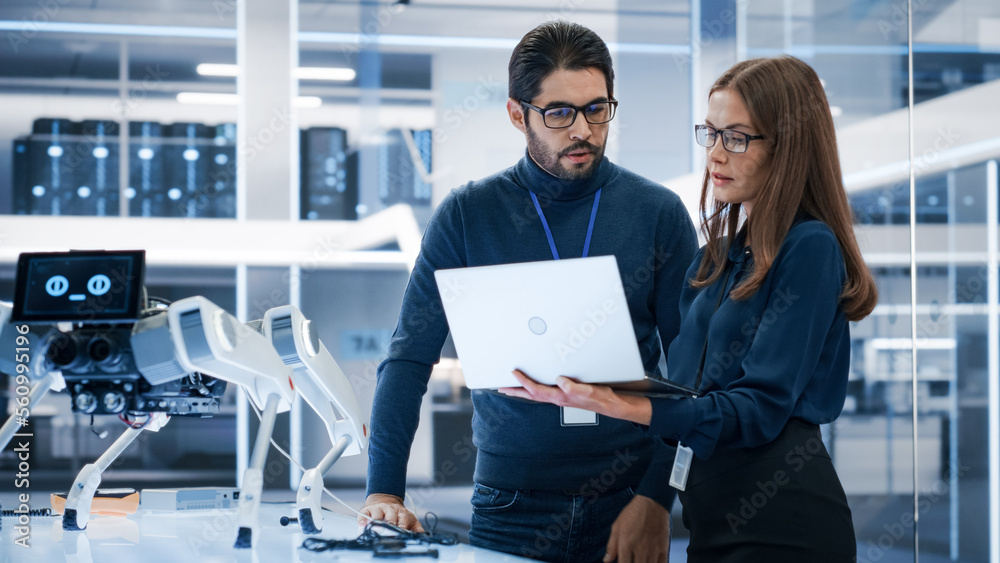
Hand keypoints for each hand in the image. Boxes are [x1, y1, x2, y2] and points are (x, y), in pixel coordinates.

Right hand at [359, 493, 424, 531]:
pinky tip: (363, 525)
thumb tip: (423, 537)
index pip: (402, 519)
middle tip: (388, 531)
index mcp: (402, 513)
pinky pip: (364, 513)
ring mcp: (378, 508)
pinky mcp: (368, 509)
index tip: (401, 531)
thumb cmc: (399, 515)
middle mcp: (390, 509)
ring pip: (377, 513)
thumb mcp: (410, 520)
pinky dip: (363, 519)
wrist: (386, 501)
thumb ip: (417, 529)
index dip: (402, 525)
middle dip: (389, 523)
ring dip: (376, 521)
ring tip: (375, 528)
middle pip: (390, 515)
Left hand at [499, 370, 651, 424]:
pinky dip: (533, 389)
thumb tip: (559, 380)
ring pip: (535, 394)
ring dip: (522, 391)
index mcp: (560, 397)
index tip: (513, 373)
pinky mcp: (564, 395)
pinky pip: (543, 392)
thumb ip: (573, 386)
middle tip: (500, 387)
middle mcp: (557, 398)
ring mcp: (560, 398)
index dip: (523, 381)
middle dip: (515, 391)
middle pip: (530, 395)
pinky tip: (532, 387)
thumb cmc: (600, 398)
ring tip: (510, 387)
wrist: (610, 405)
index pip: (536, 389)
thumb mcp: (588, 390)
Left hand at [604, 495, 669, 562]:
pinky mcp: (663, 547)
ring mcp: (653, 549)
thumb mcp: (616, 527)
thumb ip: (611, 545)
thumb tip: (607, 560)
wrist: (651, 503)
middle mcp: (640, 549)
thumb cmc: (632, 514)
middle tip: (632, 560)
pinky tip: (652, 562)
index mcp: (626, 544)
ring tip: (641, 561)